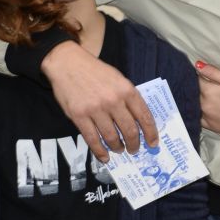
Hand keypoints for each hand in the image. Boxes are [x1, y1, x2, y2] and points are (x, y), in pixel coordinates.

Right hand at [42, 40, 157, 158]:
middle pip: (130, 130)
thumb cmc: (95, 71)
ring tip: (119, 149)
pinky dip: (100, 151)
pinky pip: (92, 139)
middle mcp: (113, 100)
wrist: (67, 62)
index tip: (153, 143)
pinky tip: (104, 156)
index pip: (144, 116)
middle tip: (134, 150)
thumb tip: (138, 121)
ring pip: (112, 137)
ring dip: (118, 147)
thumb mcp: (118, 78)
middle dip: (134, 144)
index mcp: (126, 90)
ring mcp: (95, 109)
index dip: (150, 133)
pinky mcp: (79, 116)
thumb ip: (128, 97)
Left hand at [196, 62, 219, 139]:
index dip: (197, 75)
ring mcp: (206, 117)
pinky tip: (204, 109)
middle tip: (204, 85)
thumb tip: (197, 65)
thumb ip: (214, 73)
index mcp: (209, 91)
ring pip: (193, 105)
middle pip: (193, 92)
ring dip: (195, 99)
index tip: (200, 74)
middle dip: (196, 87)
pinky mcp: (210, 126)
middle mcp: (204, 105)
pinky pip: (197, 118)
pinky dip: (197, 112)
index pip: (195, 80)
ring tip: (206, 97)